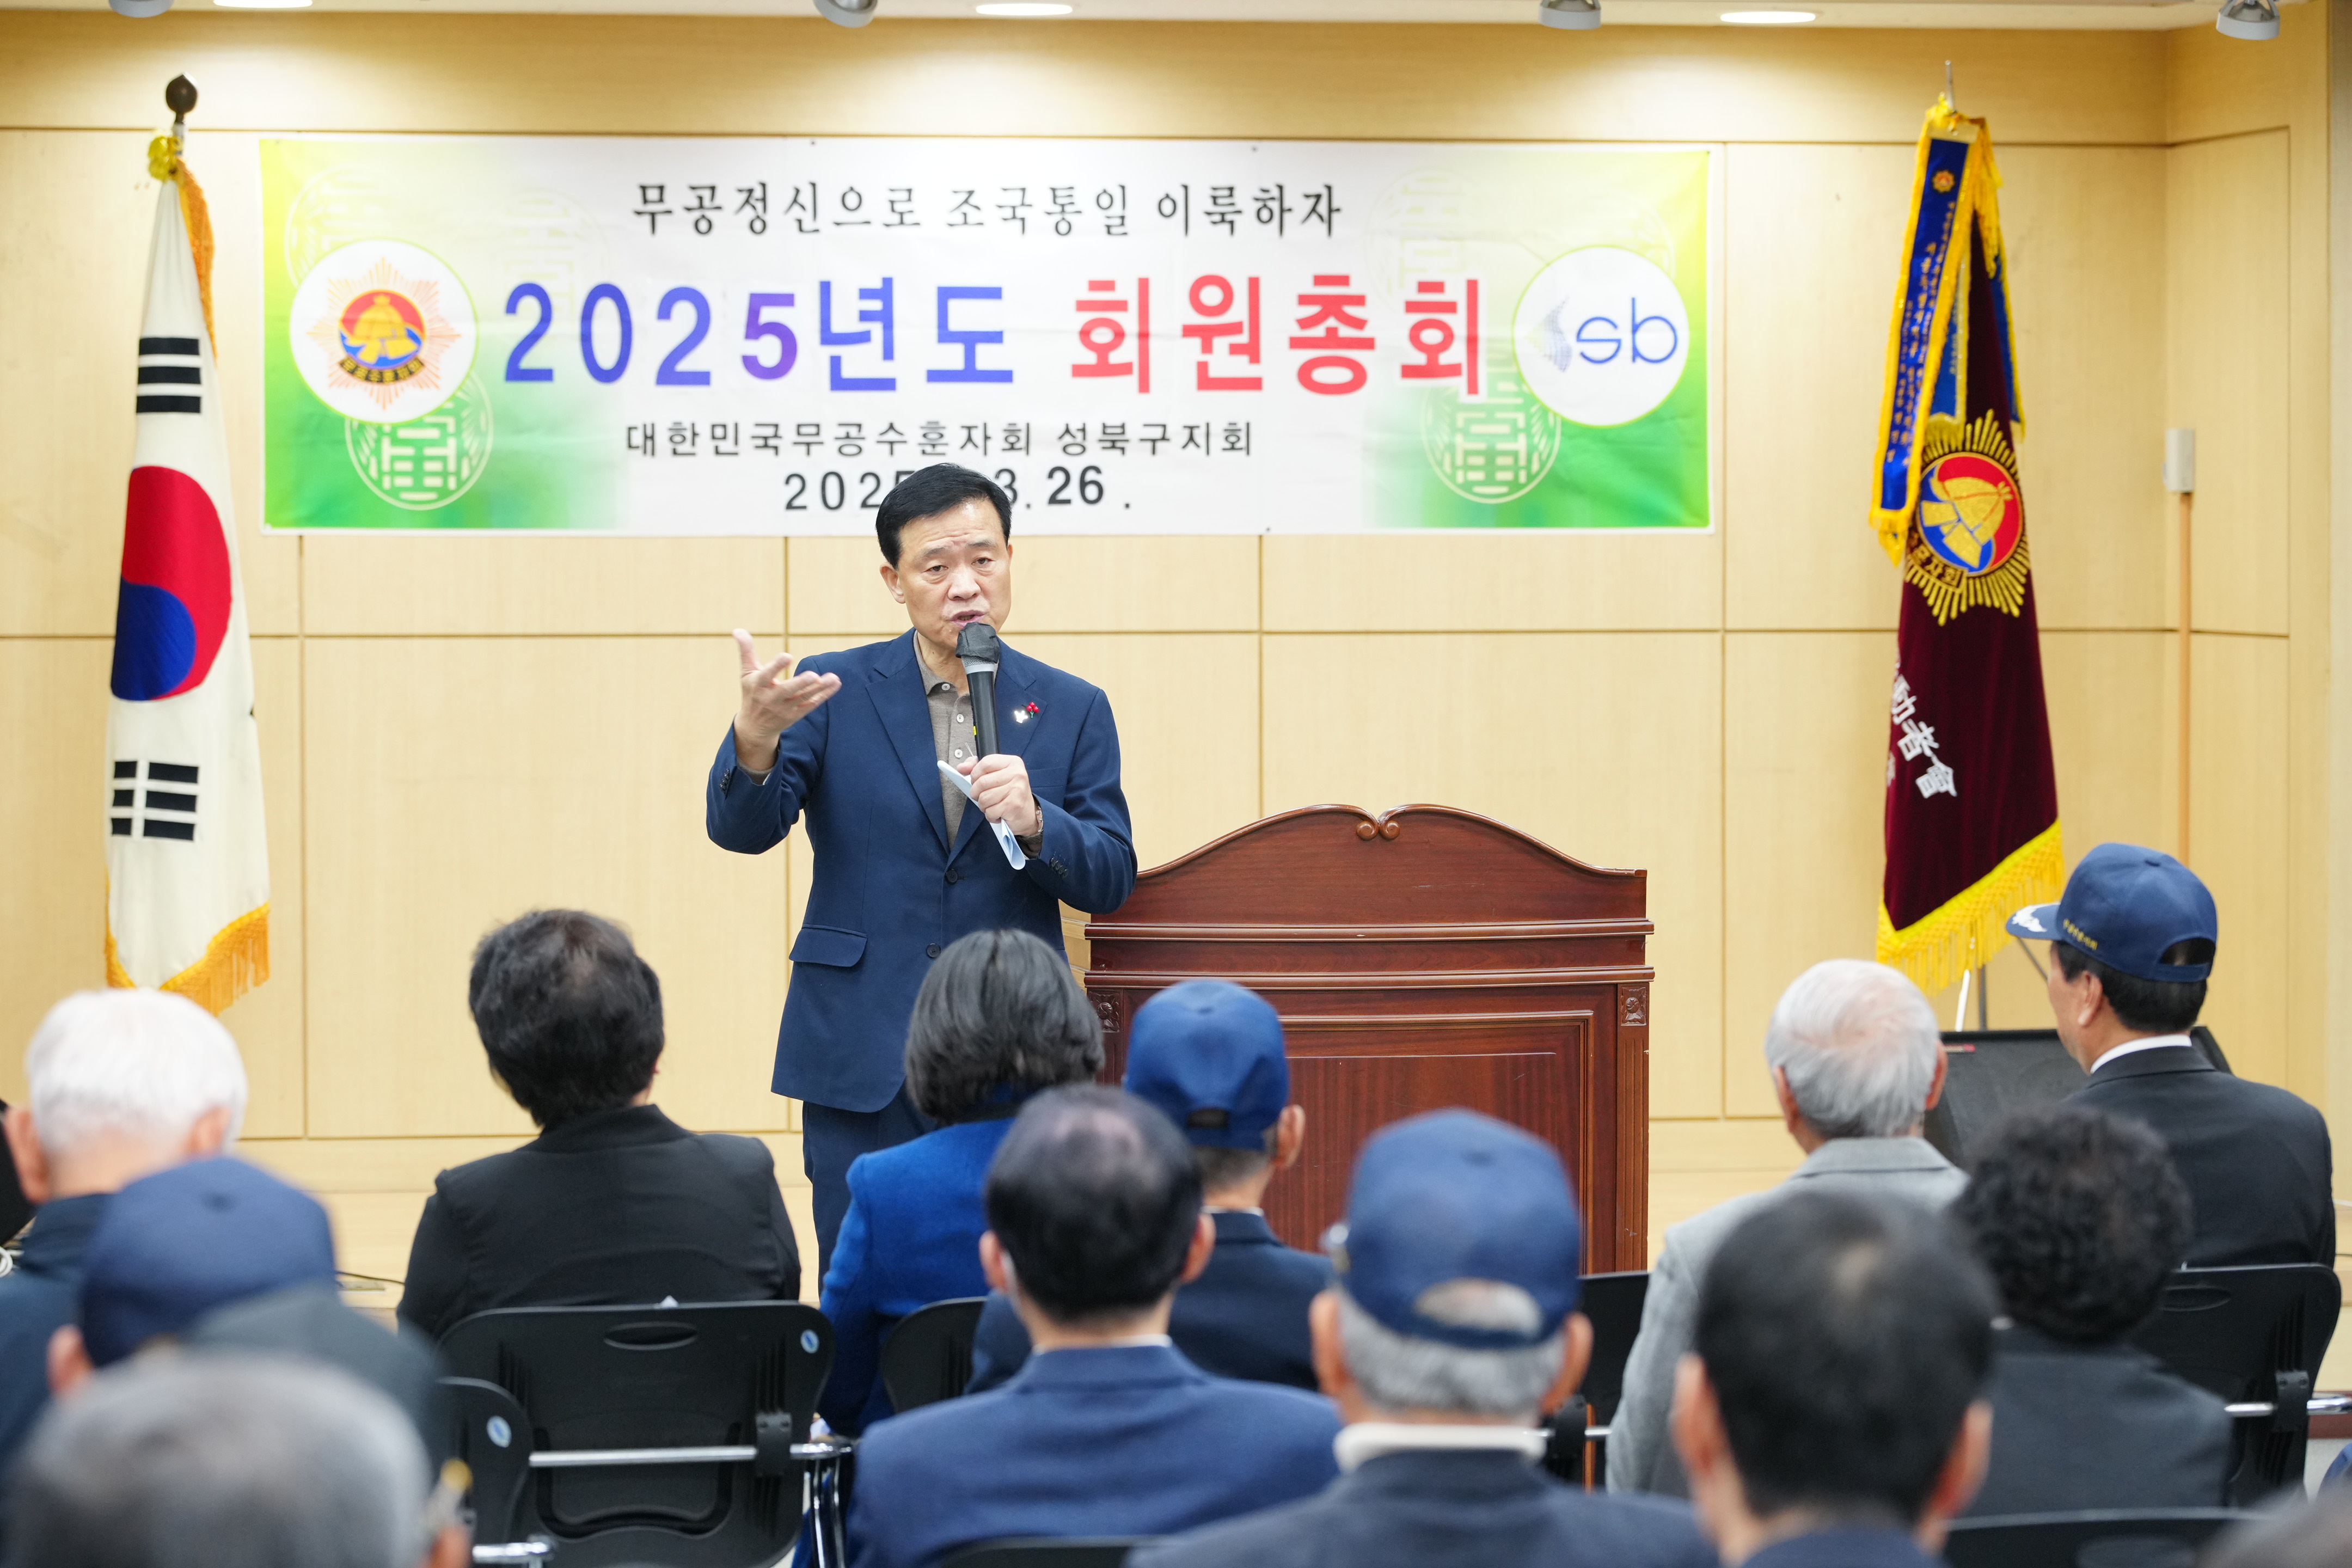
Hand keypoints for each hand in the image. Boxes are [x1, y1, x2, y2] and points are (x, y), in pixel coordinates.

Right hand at [732, 629, 841, 771]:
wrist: (754, 727)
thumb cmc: (752, 692)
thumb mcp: (747, 673)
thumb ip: (746, 651)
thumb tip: (737, 629)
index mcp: (758, 684)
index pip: (766, 674)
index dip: (777, 666)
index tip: (787, 656)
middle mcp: (771, 698)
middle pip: (788, 690)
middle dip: (800, 684)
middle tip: (813, 676)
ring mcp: (785, 708)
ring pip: (804, 697)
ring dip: (820, 688)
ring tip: (833, 677)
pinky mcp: (796, 715)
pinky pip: (812, 704)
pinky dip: (824, 695)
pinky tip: (835, 684)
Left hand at [959, 753, 1041, 838]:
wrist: (1028, 814)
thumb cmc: (1010, 793)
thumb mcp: (997, 775)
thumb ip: (978, 768)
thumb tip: (961, 768)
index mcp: (1013, 762)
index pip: (985, 763)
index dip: (975, 773)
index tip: (976, 780)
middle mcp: (1017, 774)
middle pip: (982, 782)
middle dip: (976, 793)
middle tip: (983, 796)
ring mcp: (1016, 789)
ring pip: (984, 798)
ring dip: (983, 806)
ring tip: (992, 805)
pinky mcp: (1013, 805)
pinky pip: (990, 811)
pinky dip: (990, 815)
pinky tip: (998, 813)